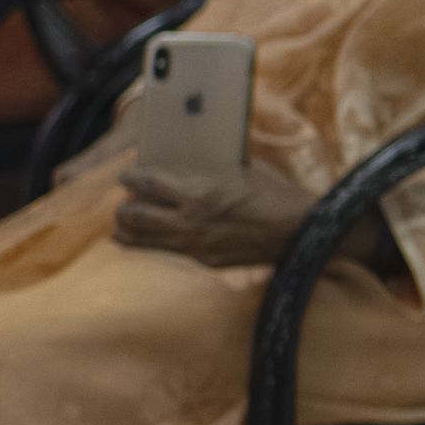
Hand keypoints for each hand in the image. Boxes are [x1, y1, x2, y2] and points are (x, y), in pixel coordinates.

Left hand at [109, 155, 318, 268]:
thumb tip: (186, 164)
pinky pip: (169, 251)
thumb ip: (208, 170)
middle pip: (134, 216)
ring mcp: (195, 245)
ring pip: (143, 241)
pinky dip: (155, 242)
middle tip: (125, 201)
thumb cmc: (275, 193)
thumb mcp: (240, 170)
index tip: (127, 175)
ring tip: (127, 222)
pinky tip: (157, 236)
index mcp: (198, 192)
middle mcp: (190, 221)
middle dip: (123, 208)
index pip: (146, 184)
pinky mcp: (205, 260)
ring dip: (129, 229)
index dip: (131, 178)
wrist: (301, 231)